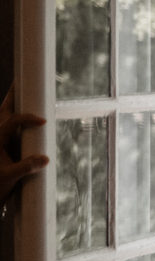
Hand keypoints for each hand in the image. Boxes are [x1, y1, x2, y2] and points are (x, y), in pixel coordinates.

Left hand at [0, 83, 48, 204]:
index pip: (11, 121)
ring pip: (4, 116)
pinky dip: (14, 118)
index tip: (42, 121)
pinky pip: (7, 125)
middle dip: (13, 97)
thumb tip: (45, 158)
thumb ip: (26, 167)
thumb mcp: (10, 177)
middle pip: (4, 110)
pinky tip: (23, 115)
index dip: (26, 118)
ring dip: (12, 104)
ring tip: (21, 93)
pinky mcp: (2, 145)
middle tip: (22, 83)